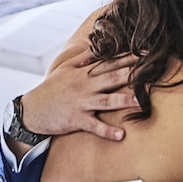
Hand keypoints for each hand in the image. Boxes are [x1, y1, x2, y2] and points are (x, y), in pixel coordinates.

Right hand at [19, 50, 138, 141]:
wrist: (32, 110)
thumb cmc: (51, 88)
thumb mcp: (65, 68)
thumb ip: (83, 57)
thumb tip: (98, 46)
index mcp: (84, 73)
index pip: (110, 62)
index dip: (128, 57)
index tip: (146, 52)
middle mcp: (85, 86)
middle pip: (112, 78)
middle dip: (132, 74)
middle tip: (151, 71)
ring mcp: (82, 103)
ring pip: (107, 101)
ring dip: (124, 100)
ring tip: (141, 101)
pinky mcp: (77, 120)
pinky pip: (94, 126)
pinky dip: (107, 131)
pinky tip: (120, 135)